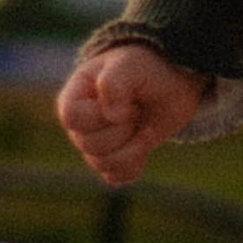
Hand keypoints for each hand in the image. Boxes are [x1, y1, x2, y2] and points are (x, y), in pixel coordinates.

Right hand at [59, 43, 207, 186]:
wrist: (170, 85)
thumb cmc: (144, 69)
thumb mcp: (131, 65)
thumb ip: (114, 82)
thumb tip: (111, 116)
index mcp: (75, 96)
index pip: (72, 117)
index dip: (100, 115)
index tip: (127, 102)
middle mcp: (80, 123)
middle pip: (88, 145)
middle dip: (122, 130)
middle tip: (138, 110)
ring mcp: (96, 144)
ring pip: (102, 164)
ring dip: (132, 148)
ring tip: (144, 127)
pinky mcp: (114, 160)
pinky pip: (116, 176)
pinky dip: (135, 164)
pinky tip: (143, 144)